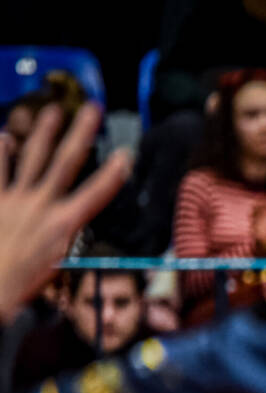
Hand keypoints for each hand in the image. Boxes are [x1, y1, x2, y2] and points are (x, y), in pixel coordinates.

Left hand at [0, 104, 130, 318]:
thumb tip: (63, 229)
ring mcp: (14, 199)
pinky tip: (3, 135)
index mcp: (63, 225)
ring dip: (43, 132)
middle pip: (65, 162)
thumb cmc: (22, 283)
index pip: (96, 194)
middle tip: (90, 108)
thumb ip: (59, 240)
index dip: (113, 174)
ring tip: (52, 111)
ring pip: (32, 158)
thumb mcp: (55, 266)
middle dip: (81, 133)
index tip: (126, 154)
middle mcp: (41, 206)